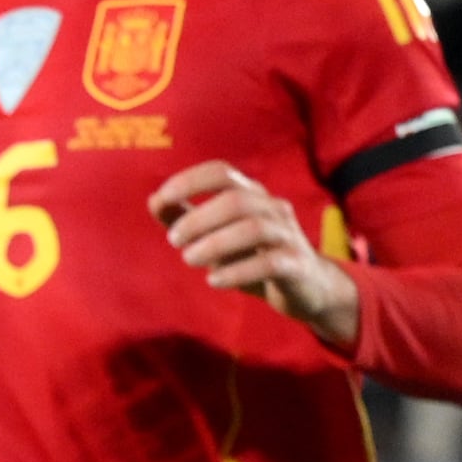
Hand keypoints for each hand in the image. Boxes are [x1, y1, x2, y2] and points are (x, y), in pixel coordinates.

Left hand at [153, 161, 358, 346]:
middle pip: (236, 200)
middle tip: (173, 240)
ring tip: (188, 259)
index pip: (221, 172)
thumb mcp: (217, 237)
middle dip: (198, 218)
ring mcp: (287, 235)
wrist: (308, 289)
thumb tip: (153, 200)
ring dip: (215, 243)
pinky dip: (237, 271)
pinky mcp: (296, 265)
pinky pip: (269, 263)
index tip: (162, 199)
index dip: (190, 180)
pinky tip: (214, 281)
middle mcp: (272, 208)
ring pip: (253, 228)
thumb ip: (186, 218)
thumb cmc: (255, 257)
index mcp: (252, 194)